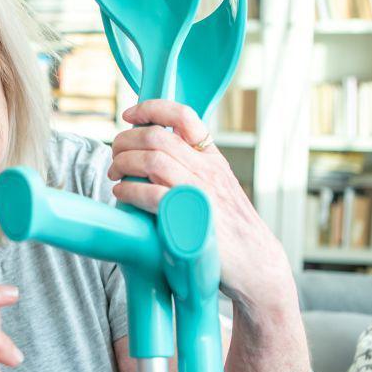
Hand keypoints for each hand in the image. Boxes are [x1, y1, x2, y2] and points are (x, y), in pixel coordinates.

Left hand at [106, 100, 291, 308]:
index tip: (130, 114)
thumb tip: (153, 153)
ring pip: (152, 161)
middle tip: (115, 154)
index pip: (184, 116)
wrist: (256, 263)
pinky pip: (152, 194)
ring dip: (124, 163)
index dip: (152, 108)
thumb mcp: (216, 186)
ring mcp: (200, 192)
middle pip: (157, 137)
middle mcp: (207, 169)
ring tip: (115, 174)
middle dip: (126, 141)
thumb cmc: (229, 228)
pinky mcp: (191, 216)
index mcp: (212, 158)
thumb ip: (191, 168)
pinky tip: (122, 194)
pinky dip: (130, 191)